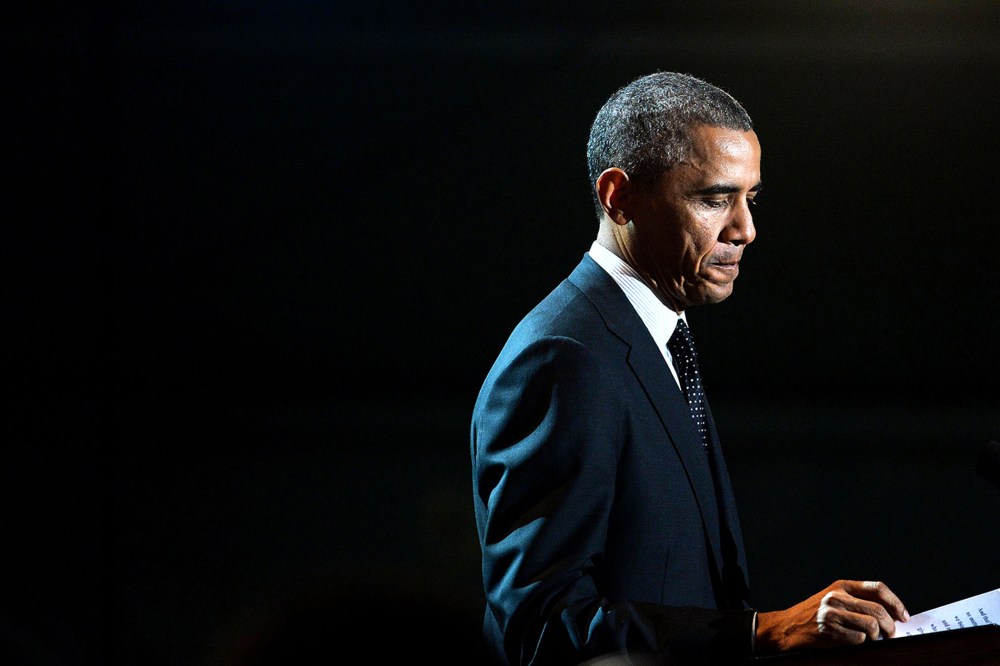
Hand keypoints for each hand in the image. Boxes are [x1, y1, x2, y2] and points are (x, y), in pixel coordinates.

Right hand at [755, 580, 909, 653]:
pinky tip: (854, 641)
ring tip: (872, 639)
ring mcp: (831, 613)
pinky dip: (861, 643)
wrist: (786, 626)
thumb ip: (857, 601)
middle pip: (878, 609)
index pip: (877, 588)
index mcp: (841, 585)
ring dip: (876, 636)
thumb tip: (891, 615)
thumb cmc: (813, 614)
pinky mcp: (828, 630)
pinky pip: (858, 639)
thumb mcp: (833, 598)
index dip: (895, 602)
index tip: (903, 616)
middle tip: (891, 634)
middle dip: (890, 626)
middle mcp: (836, 596)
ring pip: (871, 625)